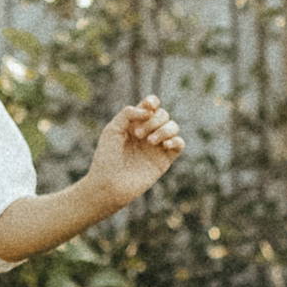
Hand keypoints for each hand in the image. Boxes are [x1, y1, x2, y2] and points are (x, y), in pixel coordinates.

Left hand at [86, 96, 184, 210]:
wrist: (109, 184)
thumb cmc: (107, 158)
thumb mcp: (113, 130)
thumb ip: (129, 114)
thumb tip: (149, 110)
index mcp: (134, 123)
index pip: (150, 106)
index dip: (152, 102)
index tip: (149, 106)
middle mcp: (147, 133)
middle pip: (162, 114)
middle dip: (153, 121)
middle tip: (137, 135)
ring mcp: (157, 146)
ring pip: (173, 127)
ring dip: (164, 129)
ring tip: (150, 141)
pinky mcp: (164, 160)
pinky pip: (180, 144)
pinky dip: (176, 140)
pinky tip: (164, 144)